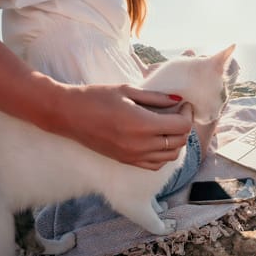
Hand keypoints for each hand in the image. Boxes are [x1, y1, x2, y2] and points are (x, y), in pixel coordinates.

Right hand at [46, 83, 193, 169]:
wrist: (67, 114)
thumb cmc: (96, 97)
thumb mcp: (127, 91)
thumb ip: (156, 97)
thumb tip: (178, 100)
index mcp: (142, 124)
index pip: (181, 126)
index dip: (187, 114)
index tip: (184, 104)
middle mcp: (140, 144)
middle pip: (179, 141)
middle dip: (184, 126)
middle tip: (179, 112)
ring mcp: (133, 156)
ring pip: (171, 156)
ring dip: (176, 141)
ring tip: (170, 125)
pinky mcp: (126, 161)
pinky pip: (155, 164)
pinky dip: (164, 154)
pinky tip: (159, 139)